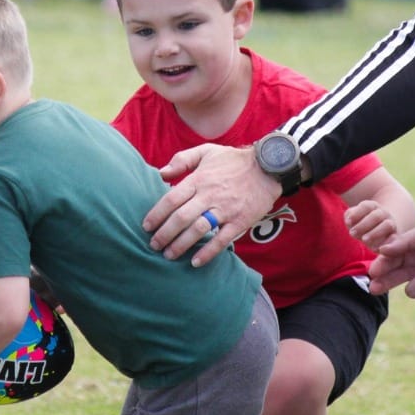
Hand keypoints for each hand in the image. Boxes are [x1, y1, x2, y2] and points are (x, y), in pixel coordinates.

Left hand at [143, 144, 279, 265]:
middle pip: (181, 218)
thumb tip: (160, 173)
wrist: (268, 166)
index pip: (171, 199)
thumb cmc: (234, 160)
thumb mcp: (206, 151)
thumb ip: (182, 160)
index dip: (156, 214)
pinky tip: (195, 262)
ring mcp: (225, 209)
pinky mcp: (240, 221)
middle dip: (164, 234)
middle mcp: (209, 195)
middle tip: (153, 245)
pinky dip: (208, 252)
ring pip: (198, 230)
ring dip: (180, 245)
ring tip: (168, 255)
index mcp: (199, 179)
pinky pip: (222, 240)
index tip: (146, 226)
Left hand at [346, 200, 399, 251]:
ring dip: (375, 233)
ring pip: (387, 225)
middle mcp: (383, 213)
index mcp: (372, 206)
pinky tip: (376, 248)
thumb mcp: (353, 219)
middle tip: (352, 233)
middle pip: (376, 216)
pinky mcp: (395, 237)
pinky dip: (386, 243)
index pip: (366, 206)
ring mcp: (391, 224)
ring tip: (364, 240)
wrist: (377, 234)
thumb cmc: (360, 225)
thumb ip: (349, 217)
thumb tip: (349, 221)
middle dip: (363, 225)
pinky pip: (394, 239)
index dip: (357, 213)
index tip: (348, 222)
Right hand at [369, 221, 414, 306]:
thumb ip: (405, 241)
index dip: (380, 267)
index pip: (389, 261)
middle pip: (392, 280)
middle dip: (383, 284)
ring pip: (412, 291)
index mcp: (409, 253)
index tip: (374, 271)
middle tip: (374, 287)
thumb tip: (382, 249)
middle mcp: (414, 269)